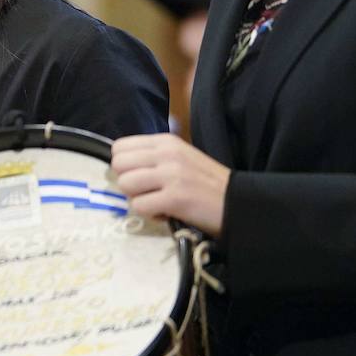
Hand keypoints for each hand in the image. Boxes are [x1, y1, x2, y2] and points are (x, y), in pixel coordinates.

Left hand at [110, 133, 229, 236]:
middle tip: (148, 191)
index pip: (120, 147)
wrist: (238, 202)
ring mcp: (171, 174)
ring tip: (158, 202)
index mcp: (165, 141)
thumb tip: (120, 166)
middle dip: (128, 183)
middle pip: (118, 165)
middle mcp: (166, 153)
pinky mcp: (175, 198)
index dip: (125, 166)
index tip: (142, 177)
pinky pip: (139, 206)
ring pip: (125, 184)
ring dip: (138, 199)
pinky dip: (150, 214)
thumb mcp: (179, 158)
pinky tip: (167, 212)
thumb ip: (152, 157)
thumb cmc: (205, 182)